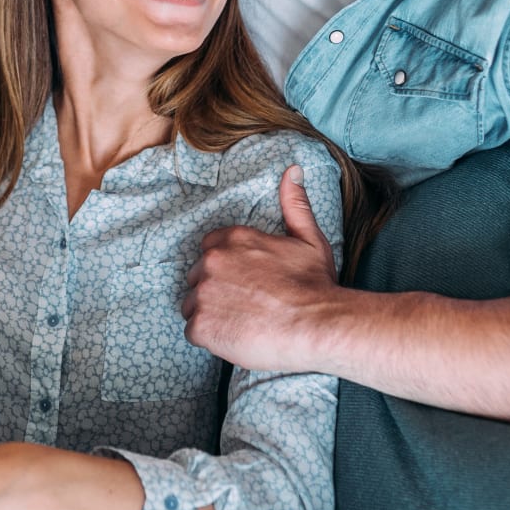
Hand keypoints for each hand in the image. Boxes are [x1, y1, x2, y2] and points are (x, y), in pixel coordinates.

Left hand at [182, 164, 344, 372]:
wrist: (316, 326)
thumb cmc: (315, 285)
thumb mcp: (308, 238)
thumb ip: (294, 204)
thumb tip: (293, 171)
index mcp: (233, 239)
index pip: (209, 249)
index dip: (226, 268)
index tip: (244, 282)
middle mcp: (213, 262)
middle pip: (198, 277)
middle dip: (216, 291)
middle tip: (246, 305)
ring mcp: (204, 294)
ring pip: (193, 305)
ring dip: (211, 315)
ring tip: (242, 323)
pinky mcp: (201, 325)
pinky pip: (193, 332)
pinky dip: (211, 338)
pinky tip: (236, 337)